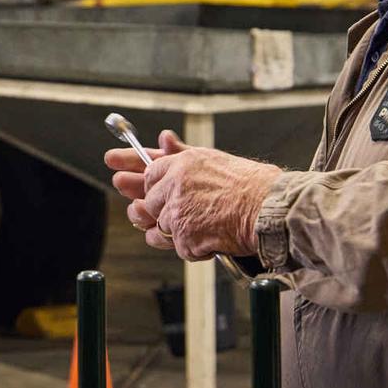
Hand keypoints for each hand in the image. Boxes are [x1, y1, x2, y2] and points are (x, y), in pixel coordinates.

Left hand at [105, 129, 278, 260]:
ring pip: (158, 227)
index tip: (116, 169)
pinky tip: (210, 239)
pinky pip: (177, 247)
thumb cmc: (252, 186)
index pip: (149, 168)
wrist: (271, 209)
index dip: (134, 171)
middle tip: (142, 209)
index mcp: (183, 162)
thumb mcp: (214, 160)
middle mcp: (175, 184)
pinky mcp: (184, 236)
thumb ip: (183, 153)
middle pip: (149, 200)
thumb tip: (162, 139)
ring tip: (195, 227)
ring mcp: (178, 212)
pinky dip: (192, 248)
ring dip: (172, 232)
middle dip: (149, 208)